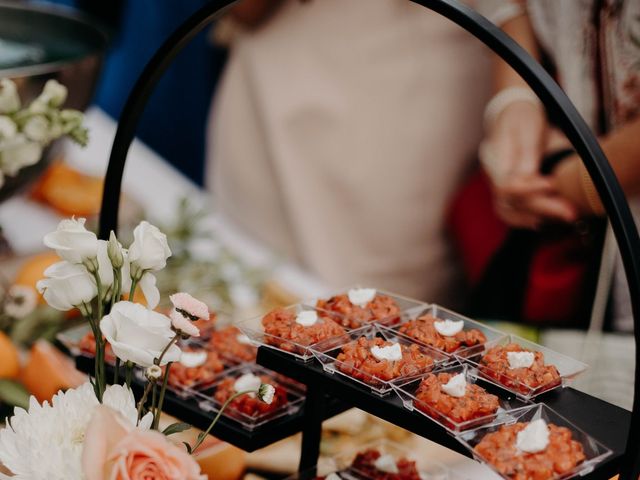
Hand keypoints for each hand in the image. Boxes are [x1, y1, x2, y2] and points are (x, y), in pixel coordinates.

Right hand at [481, 102, 576, 227]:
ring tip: (564, 215)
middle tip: (570, 212)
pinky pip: (513, 212)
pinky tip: (549, 219)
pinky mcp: (508, 192)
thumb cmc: (522, 118)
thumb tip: (529, 178)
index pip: (505, 185)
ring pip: (509, 212)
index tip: (552, 184)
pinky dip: (529, 218)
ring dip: (536, 217)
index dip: (528, 189)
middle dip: (542, 208)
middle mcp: (492, 176)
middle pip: (510, 203)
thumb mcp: (526, 127)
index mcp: (494, 159)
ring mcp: (498, 186)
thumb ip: (527, 152)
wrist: (512, 116)